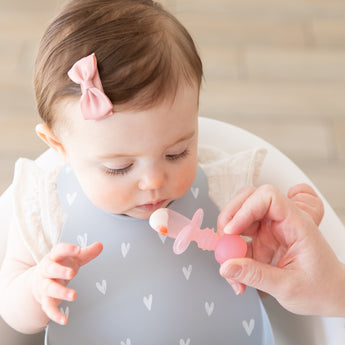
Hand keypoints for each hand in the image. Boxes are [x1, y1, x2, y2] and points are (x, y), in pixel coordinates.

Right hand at [32, 242, 102, 324]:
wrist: (38, 279)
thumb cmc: (59, 265)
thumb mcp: (73, 257)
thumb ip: (87, 252)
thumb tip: (100, 245)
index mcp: (55, 256)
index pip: (59, 250)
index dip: (68, 249)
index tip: (78, 250)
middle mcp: (47, 270)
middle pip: (51, 269)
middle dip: (60, 271)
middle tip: (72, 273)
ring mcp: (44, 284)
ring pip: (50, 288)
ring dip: (61, 292)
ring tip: (74, 295)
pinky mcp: (44, 298)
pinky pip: (48, 307)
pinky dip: (55, 314)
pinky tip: (64, 319)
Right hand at [217, 185, 344, 316]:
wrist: (330, 296)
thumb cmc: (321, 288)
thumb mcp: (289, 287)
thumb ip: (256, 275)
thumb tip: (227, 266)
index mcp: (296, 223)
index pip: (268, 197)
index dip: (246, 209)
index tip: (232, 230)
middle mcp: (280, 222)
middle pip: (248, 200)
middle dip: (229, 217)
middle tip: (223, 241)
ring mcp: (269, 231)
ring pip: (239, 218)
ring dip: (227, 237)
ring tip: (228, 263)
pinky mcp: (260, 242)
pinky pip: (238, 240)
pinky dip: (231, 254)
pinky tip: (235, 273)